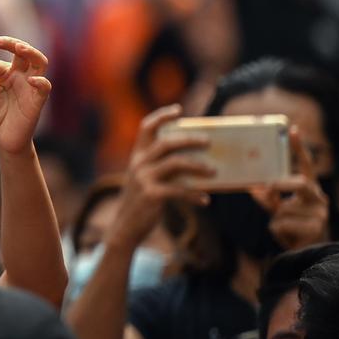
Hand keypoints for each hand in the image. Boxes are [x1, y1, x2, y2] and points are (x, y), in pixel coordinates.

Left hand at [0, 36, 49, 155]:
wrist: (3, 141)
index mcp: (3, 74)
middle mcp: (19, 76)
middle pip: (22, 51)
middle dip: (11, 42)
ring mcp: (30, 86)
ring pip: (39, 61)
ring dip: (31, 52)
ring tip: (19, 48)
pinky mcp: (37, 100)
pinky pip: (45, 87)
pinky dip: (41, 81)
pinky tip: (32, 80)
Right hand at [106, 105, 212, 250]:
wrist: (125, 228)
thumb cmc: (142, 202)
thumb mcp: (146, 180)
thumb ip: (163, 168)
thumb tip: (198, 161)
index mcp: (137, 156)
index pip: (146, 128)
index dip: (162, 116)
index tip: (179, 110)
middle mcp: (138, 164)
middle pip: (166, 142)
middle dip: (190, 139)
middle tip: (209, 142)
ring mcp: (143, 179)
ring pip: (176, 163)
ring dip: (198, 166)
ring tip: (213, 172)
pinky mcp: (151, 195)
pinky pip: (179, 190)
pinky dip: (194, 196)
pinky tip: (205, 201)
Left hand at [251, 126, 328, 250]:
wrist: (304, 255)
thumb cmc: (292, 230)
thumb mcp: (278, 210)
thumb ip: (269, 198)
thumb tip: (253, 188)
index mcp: (311, 191)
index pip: (306, 166)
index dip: (299, 148)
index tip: (292, 129)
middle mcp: (320, 199)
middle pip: (301, 183)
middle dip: (281, 185)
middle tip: (268, 187)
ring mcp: (320, 215)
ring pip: (284, 209)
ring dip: (275, 219)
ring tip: (283, 229)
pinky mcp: (315, 229)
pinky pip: (281, 224)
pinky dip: (276, 231)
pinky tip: (287, 237)